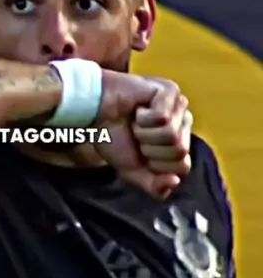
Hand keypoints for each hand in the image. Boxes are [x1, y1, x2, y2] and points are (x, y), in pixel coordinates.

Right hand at [93, 71, 192, 198]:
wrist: (94, 112)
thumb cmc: (112, 137)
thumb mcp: (132, 171)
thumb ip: (154, 186)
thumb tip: (175, 182)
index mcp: (178, 144)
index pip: (182, 167)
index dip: (157, 165)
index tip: (140, 151)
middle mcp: (183, 125)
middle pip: (180, 152)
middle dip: (150, 149)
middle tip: (136, 134)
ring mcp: (179, 107)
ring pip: (173, 136)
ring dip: (145, 133)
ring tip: (135, 122)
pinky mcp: (171, 92)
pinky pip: (165, 118)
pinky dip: (144, 118)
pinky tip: (138, 109)